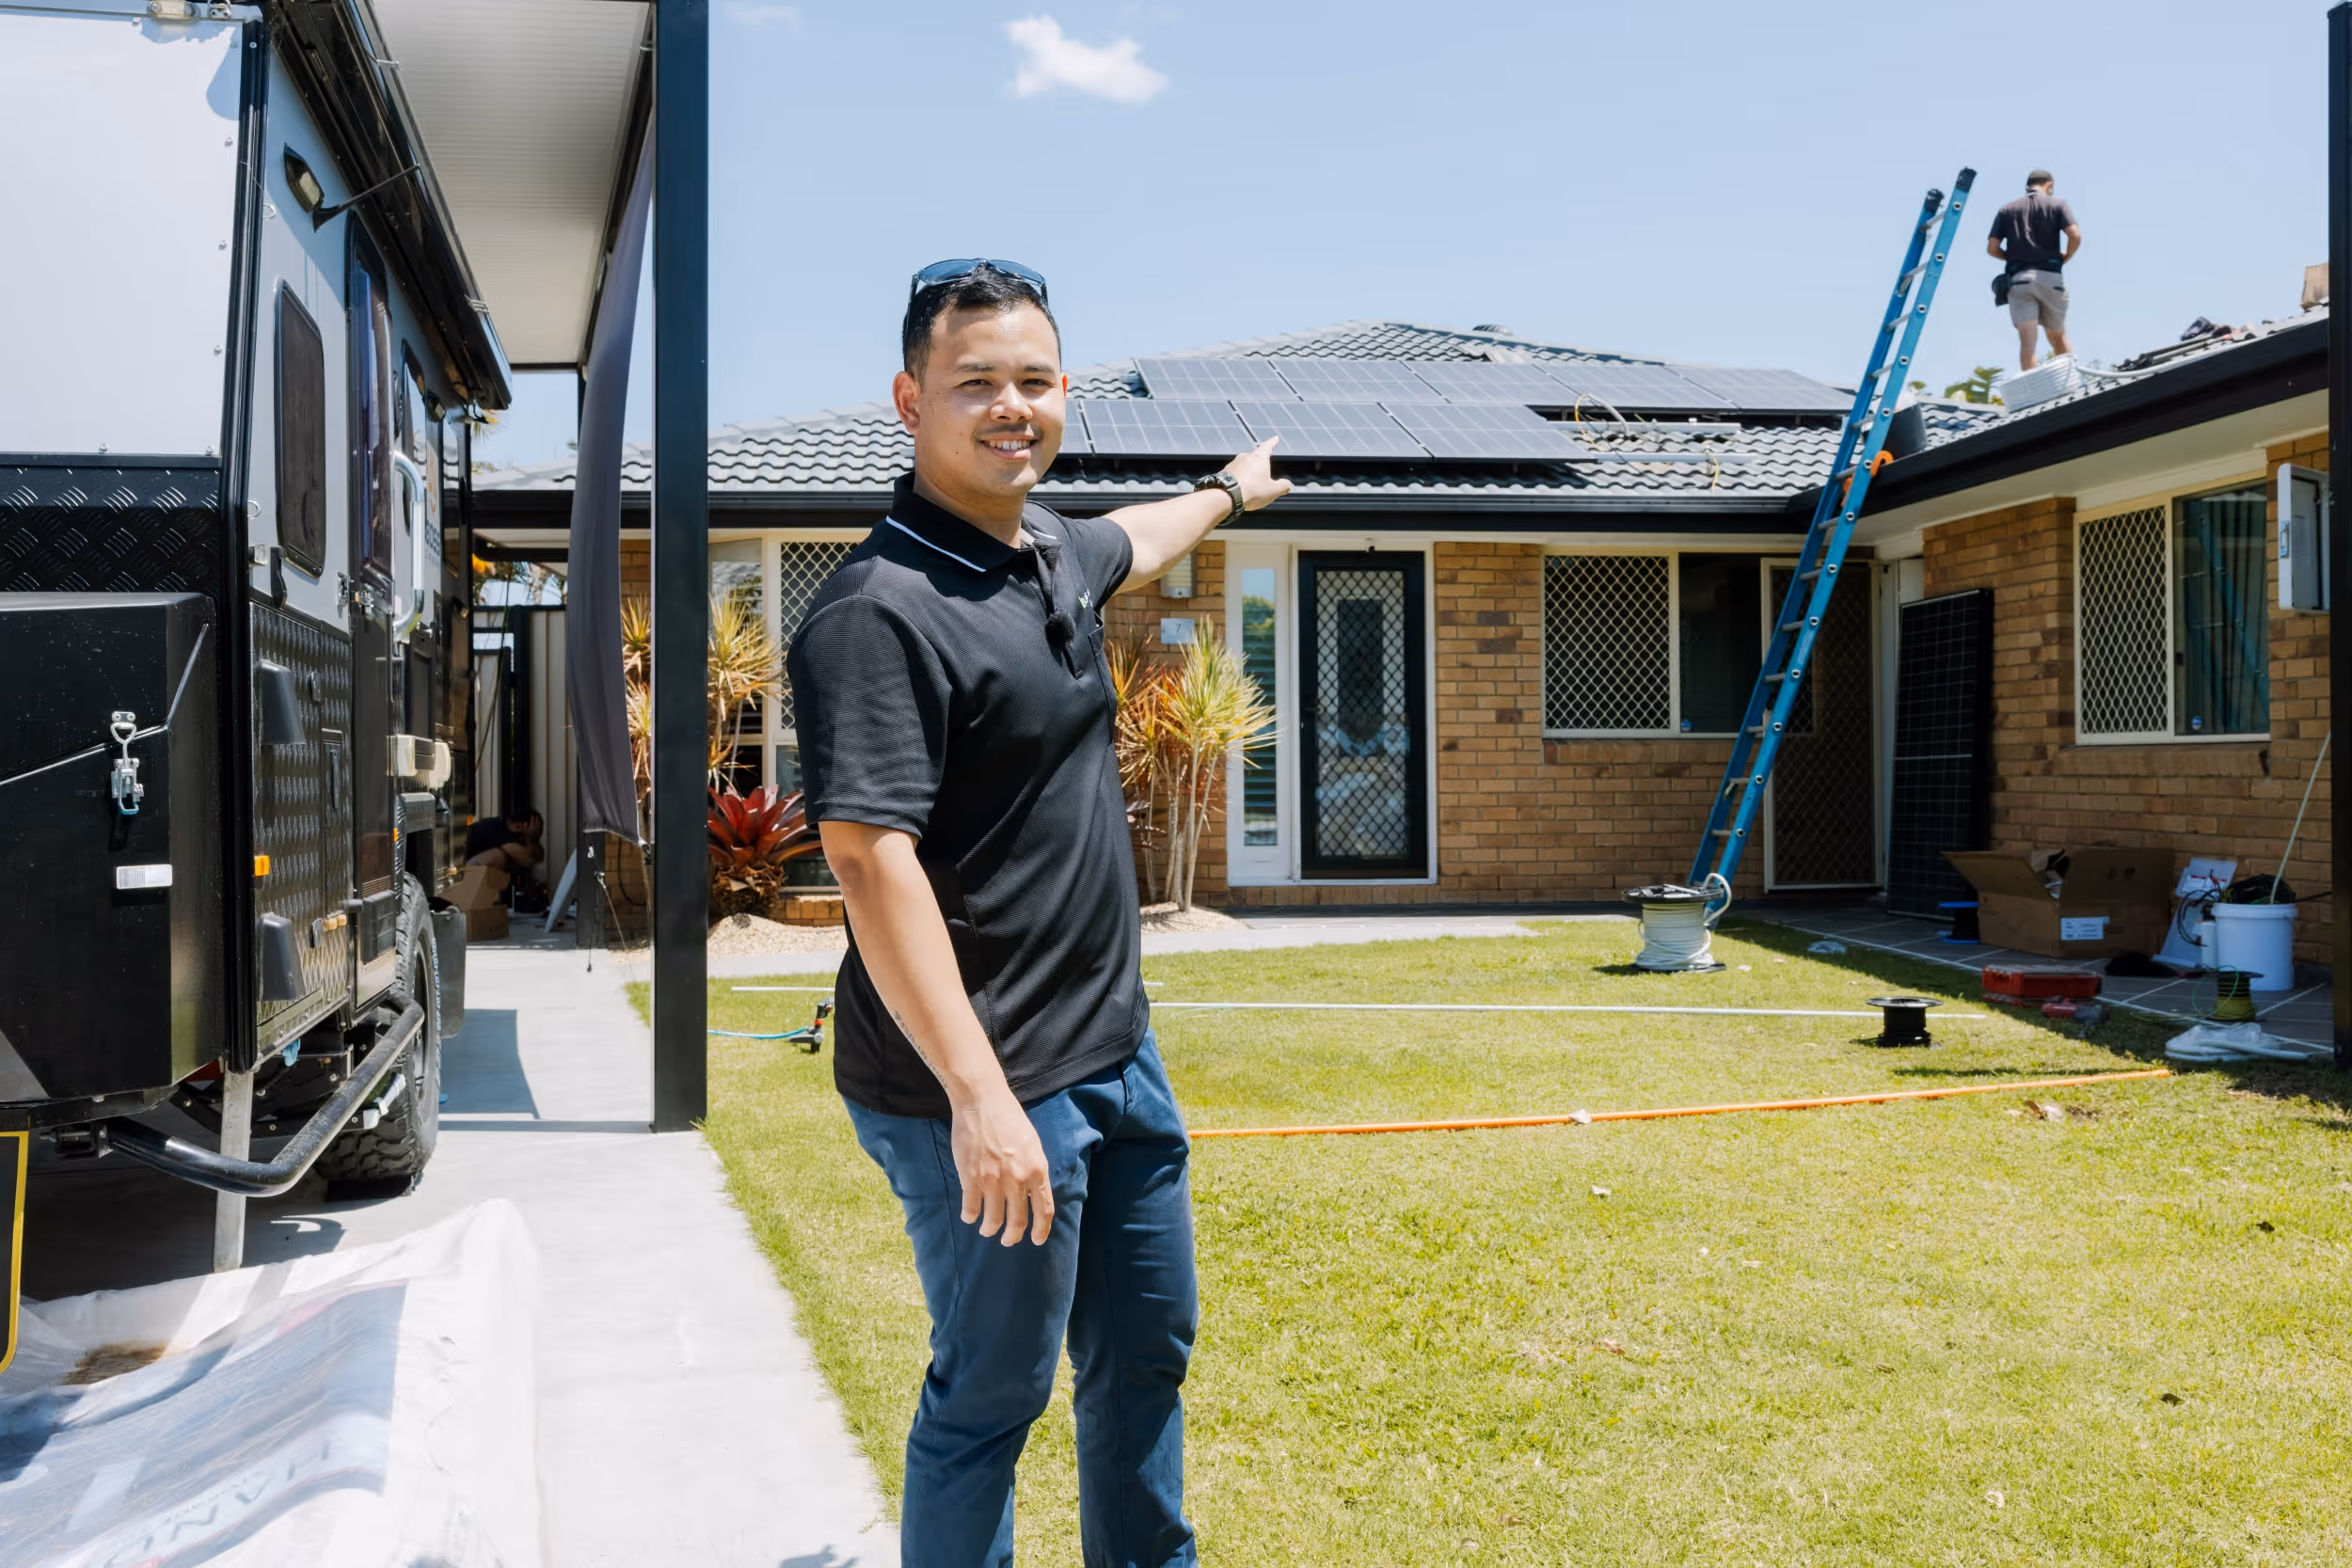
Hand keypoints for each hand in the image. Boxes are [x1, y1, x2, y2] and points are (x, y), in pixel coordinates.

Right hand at [950, 1084, 1054, 1245]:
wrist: (983, 1102)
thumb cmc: (1009, 1119)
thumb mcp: (1033, 1144)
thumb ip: (1034, 1169)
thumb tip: (1034, 1192)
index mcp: (1037, 1170)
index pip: (1044, 1209)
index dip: (1041, 1229)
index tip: (1037, 1240)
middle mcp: (1018, 1179)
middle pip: (1018, 1220)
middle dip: (1013, 1236)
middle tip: (1008, 1240)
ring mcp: (994, 1180)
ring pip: (994, 1219)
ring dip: (990, 1229)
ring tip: (987, 1230)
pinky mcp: (971, 1177)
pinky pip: (971, 1208)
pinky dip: (970, 1217)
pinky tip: (970, 1217)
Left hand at [1224, 437, 1293, 511]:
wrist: (1226, 496)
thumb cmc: (1252, 491)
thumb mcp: (1273, 491)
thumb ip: (1283, 486)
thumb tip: (1288, 484)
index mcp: (1259, 458)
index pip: (1268, 446)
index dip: (1273, 442)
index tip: (1275, 439)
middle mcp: (1245, 457)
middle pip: (1255, 456)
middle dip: (1260, 463)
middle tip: (1263, 471)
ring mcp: (1233, 464)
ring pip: (1244, 465)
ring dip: (1248, 472)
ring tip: (1251, 484)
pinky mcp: (1224, 472)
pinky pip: (1234, 474)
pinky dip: (1238, 479)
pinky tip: (1239, 488)